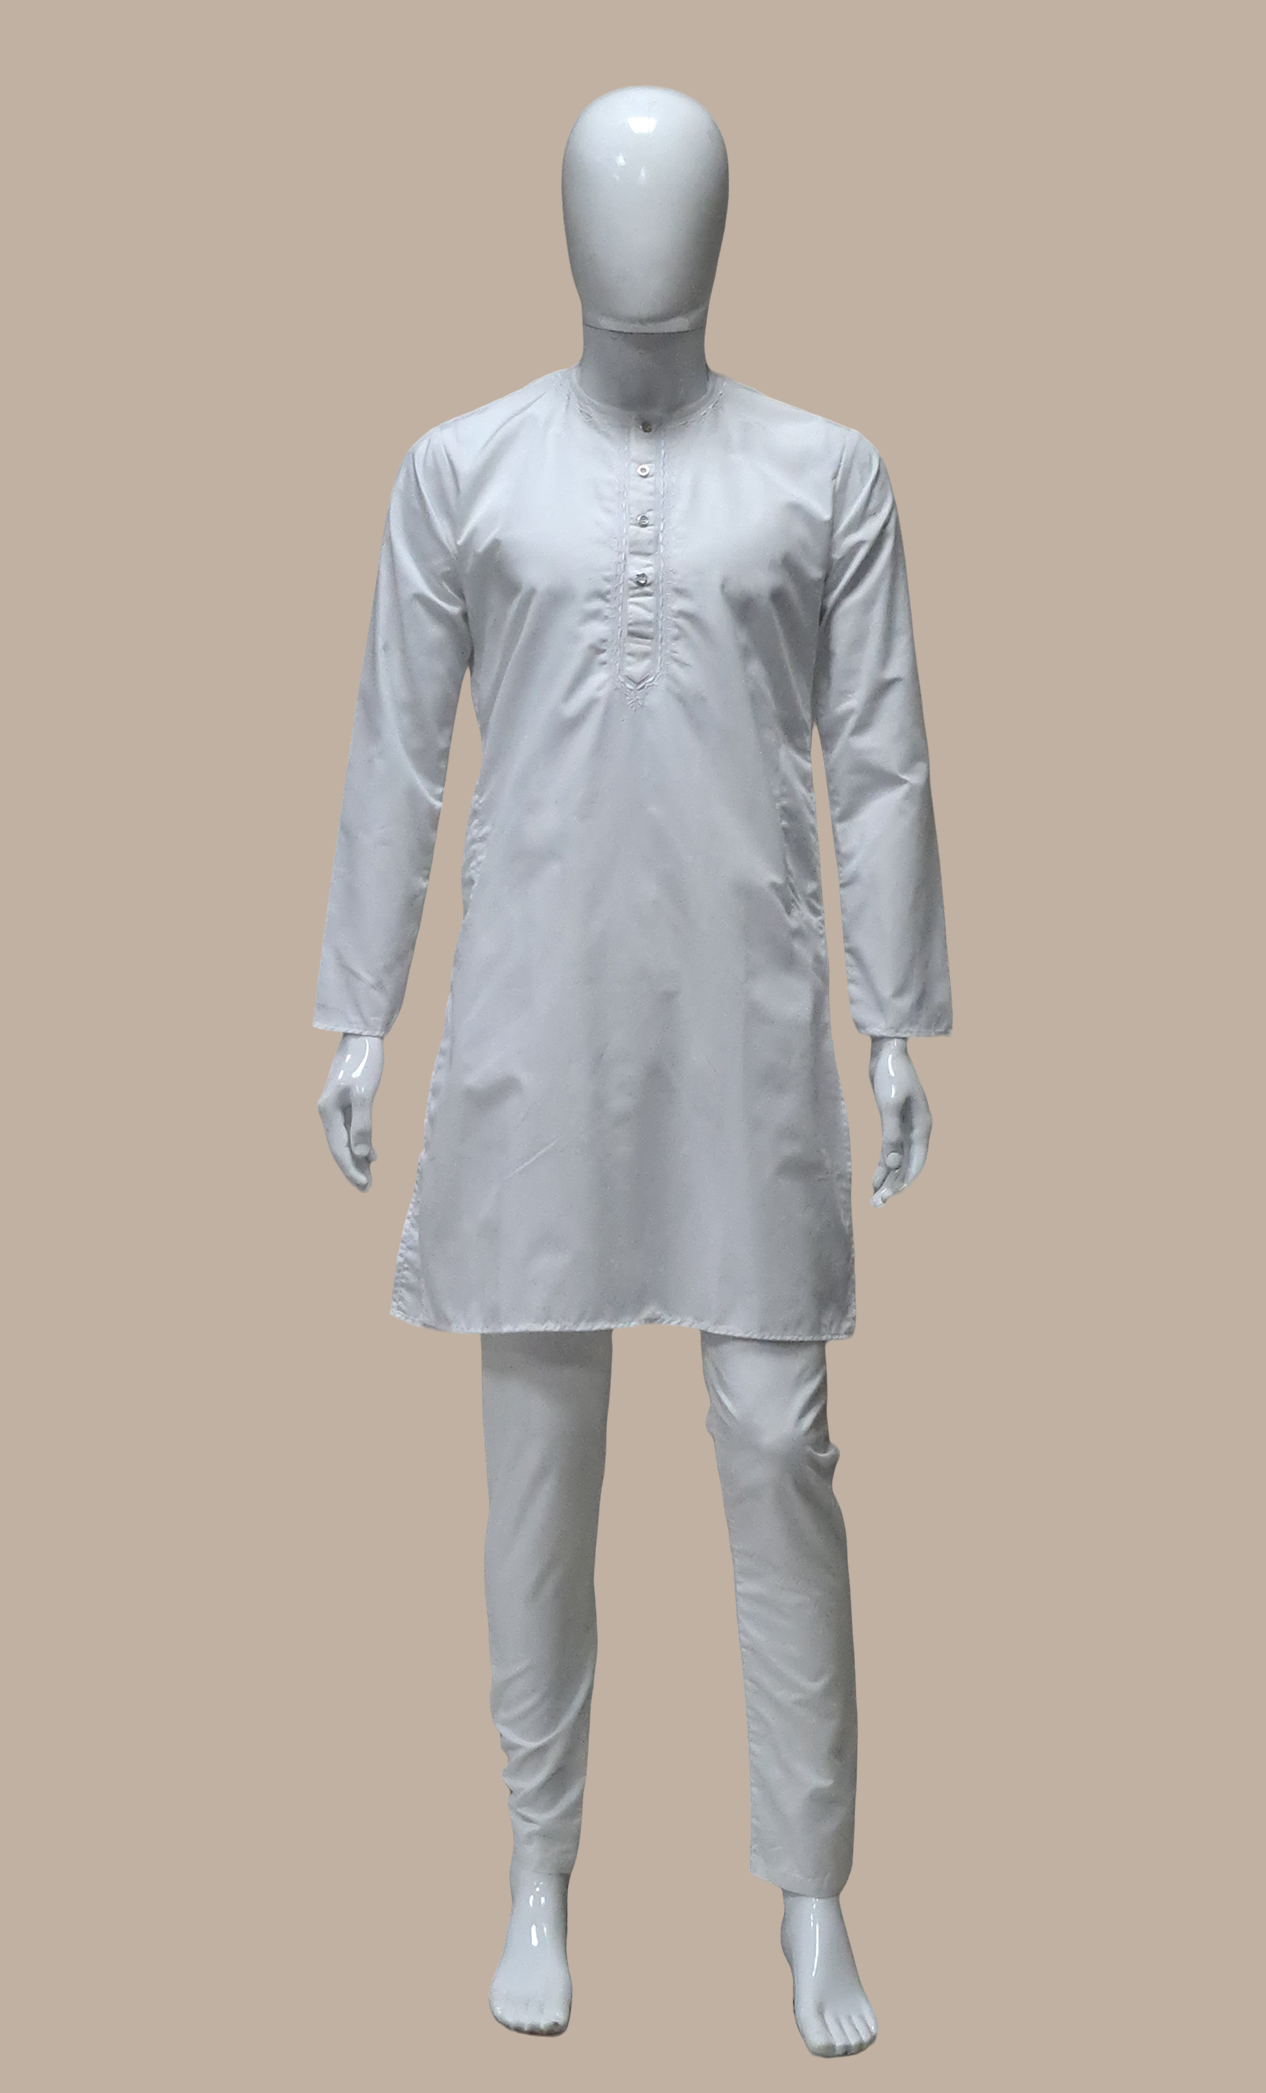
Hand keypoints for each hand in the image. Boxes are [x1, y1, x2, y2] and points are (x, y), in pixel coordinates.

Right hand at [318, 1033, 383, 1189]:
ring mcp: (335, 1107)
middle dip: (352, 1169)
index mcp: (328, 1111)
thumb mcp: (364, 1093)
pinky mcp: (345, 1101)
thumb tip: (360, 1155)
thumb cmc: (364, 1062)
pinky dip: (360, 1144)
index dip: (351, 1169)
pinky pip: (350, 1130)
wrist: (362, 1035)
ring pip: (345, 1140)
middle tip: (367, 1189)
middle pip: (339, 1148)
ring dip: (357, 1158)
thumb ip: (362, 1124)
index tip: (365, 1186)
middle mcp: (327, 1112)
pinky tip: (371, 1153)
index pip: (339, 1149)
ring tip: (370, 1177)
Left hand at [868, 1038, 930, 1207]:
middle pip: (907, 1165)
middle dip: (894, 1186)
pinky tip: (874, 1179)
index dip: (904, 1181)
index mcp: (923, 1127)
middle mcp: (917, 1130)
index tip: (890, 1196)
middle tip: (877, 1205)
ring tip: (874, 1199)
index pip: (916, 1163)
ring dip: (887, 1179)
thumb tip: (892, 1163)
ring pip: (898, 1161)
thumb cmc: (891, 1075)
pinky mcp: (893, 1123)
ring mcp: (906, 1127)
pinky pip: (889, 1150)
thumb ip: (891, 1135)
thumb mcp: (890, 1105)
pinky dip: (882, 1165)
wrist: (886, 1052)